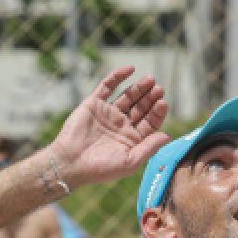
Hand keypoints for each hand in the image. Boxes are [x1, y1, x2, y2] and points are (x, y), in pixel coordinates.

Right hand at [50, 66, 170, 187]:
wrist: (70, 162)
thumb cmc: (100, 168)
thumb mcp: (130, 162)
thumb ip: (149, 148)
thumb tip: (168, 136)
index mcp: (132, 139)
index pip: (150, 122)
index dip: (157, 112)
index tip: (162, 103)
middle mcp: (121, 125)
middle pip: (141, 107)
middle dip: (150, 98)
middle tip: (158, 89)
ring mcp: (108, 113)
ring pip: (127, 95)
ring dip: (139, 87)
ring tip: (149, 80)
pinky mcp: (94, 104)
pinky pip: (107, 86)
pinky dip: (117, 76)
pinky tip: (130, 69)